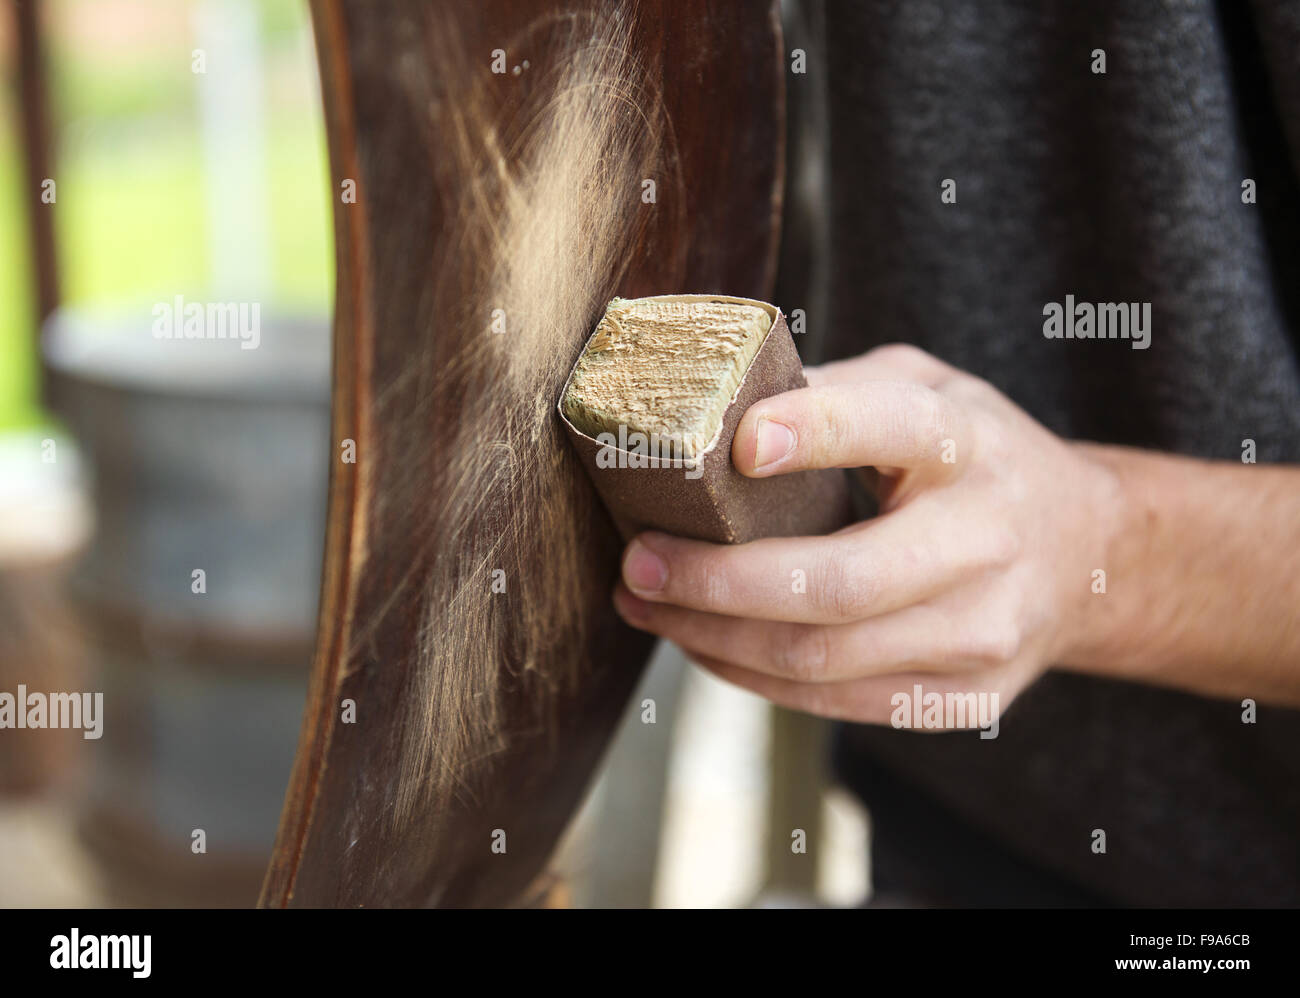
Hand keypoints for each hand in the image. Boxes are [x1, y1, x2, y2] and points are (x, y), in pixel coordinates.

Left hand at [612, 343, 1126, 728]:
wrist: (1087, 555)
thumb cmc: (977, 460)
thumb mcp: (928, 390)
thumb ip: (837, 391)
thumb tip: (712, 411)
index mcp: (971, 444)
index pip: (892, 429)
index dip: (815, 431)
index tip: (738, 442)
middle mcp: (986, 542)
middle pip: (835, 586)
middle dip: (716, 582)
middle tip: (638, 563)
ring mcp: (982, 634)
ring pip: (821, 659)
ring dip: (714, 638)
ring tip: (646, 606)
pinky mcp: (963, 699)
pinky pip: (834, 702)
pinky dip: (752, 675)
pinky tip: (705, 644)